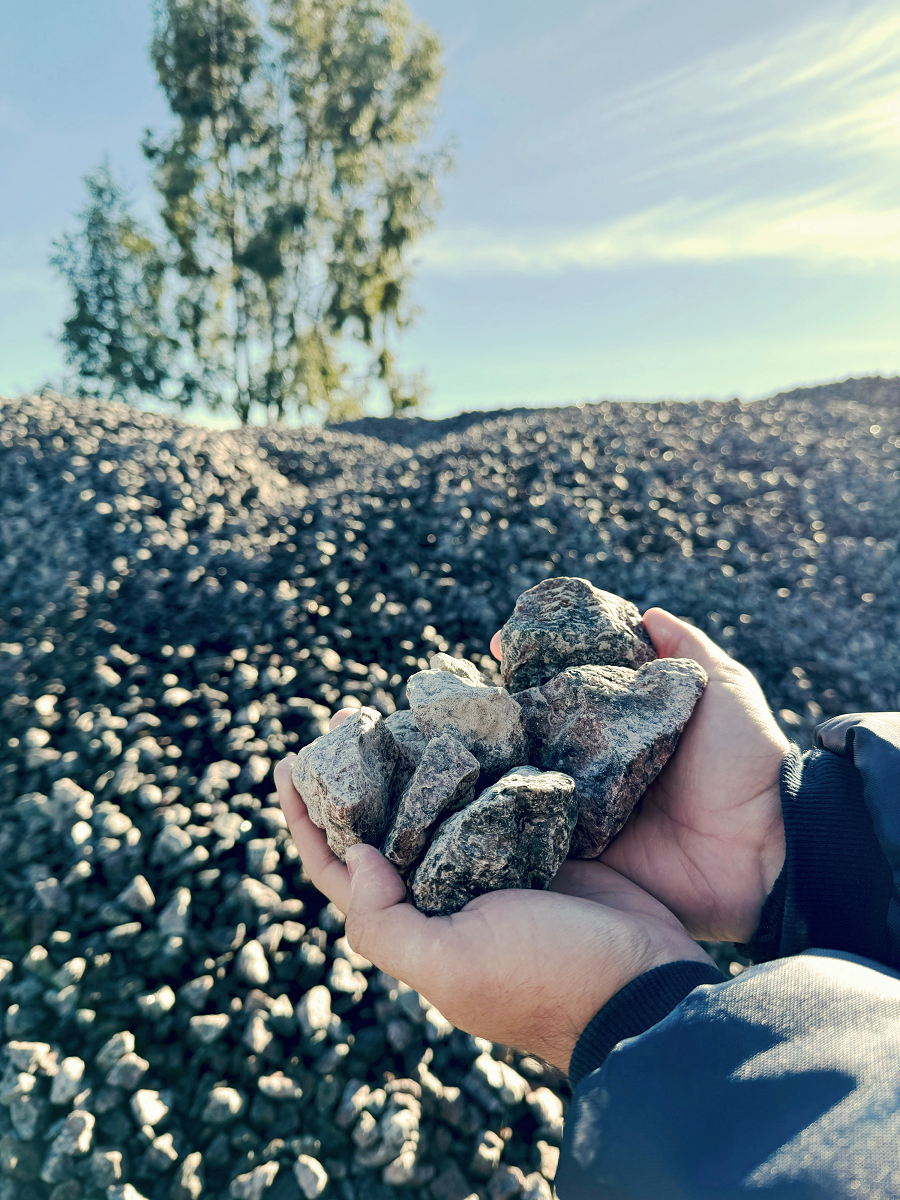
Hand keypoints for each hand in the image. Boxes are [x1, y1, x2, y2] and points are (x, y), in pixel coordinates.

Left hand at [275, 755, 711, 1073]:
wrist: (641, 985)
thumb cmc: (543, 978)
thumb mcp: (451, 965)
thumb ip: (387, 923)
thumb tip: (357, 858)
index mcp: (412, 924)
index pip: (337, 868)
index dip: (305, 819)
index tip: (286, 762)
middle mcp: (442, 895)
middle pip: (381, 827)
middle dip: (355, 775)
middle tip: (347, 715)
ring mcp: (490, 867)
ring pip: (435, 804)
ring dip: (412, 761)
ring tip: (397, 711)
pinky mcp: (536, 843)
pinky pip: (492, 794)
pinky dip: (473, 763)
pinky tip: (466, 726)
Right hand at [491, 609, 788, 942]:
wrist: (765, 846)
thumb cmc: (746, 760)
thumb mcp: (724, 688)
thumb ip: (686, 649)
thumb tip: (648, 612)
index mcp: (627, 723)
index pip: (569, 684)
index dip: (535, 663)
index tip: (499, 643)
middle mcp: (600, 761)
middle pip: (538, 730)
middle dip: (497, 714)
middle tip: (458, 700)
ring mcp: (587, 808)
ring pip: (528, 778)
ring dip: (492, 764)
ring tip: (451, 744)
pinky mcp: (584, 852)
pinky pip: (538, 833)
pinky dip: (507, 818)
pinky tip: (469, 799)